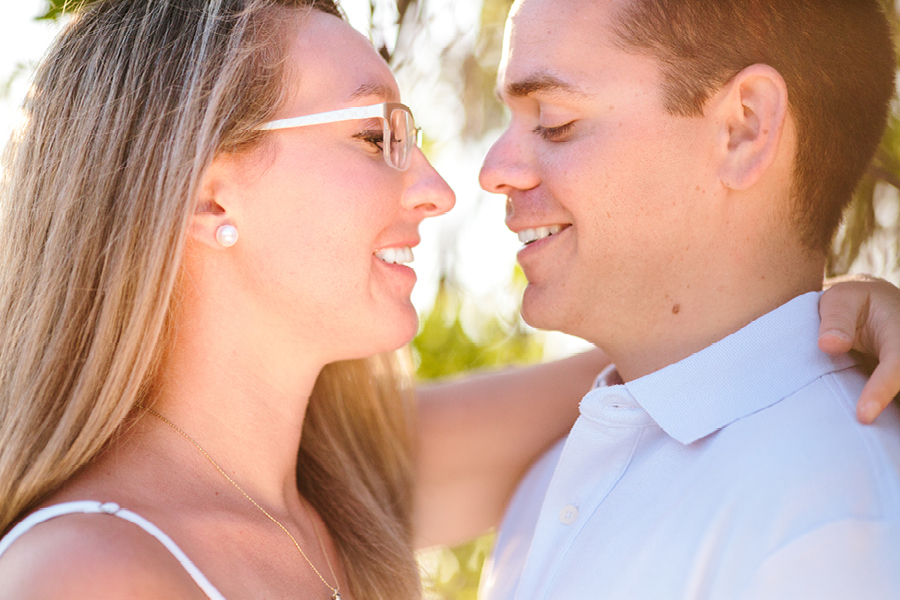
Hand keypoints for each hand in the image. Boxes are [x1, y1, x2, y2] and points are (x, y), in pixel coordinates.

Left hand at [818, 276, 899, 423]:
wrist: (874, 305)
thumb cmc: (853, 303)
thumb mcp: (841, 300)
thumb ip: (836, 320)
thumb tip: (829, 346)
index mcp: (899, 333)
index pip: (896, 364)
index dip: (881, 390)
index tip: (863, 415)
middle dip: (893, 408)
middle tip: (869, 434)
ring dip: (892, 420)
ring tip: (869, 439)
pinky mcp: (896, 383)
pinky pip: (895, 404)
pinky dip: (888, 420)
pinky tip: (872, 436)